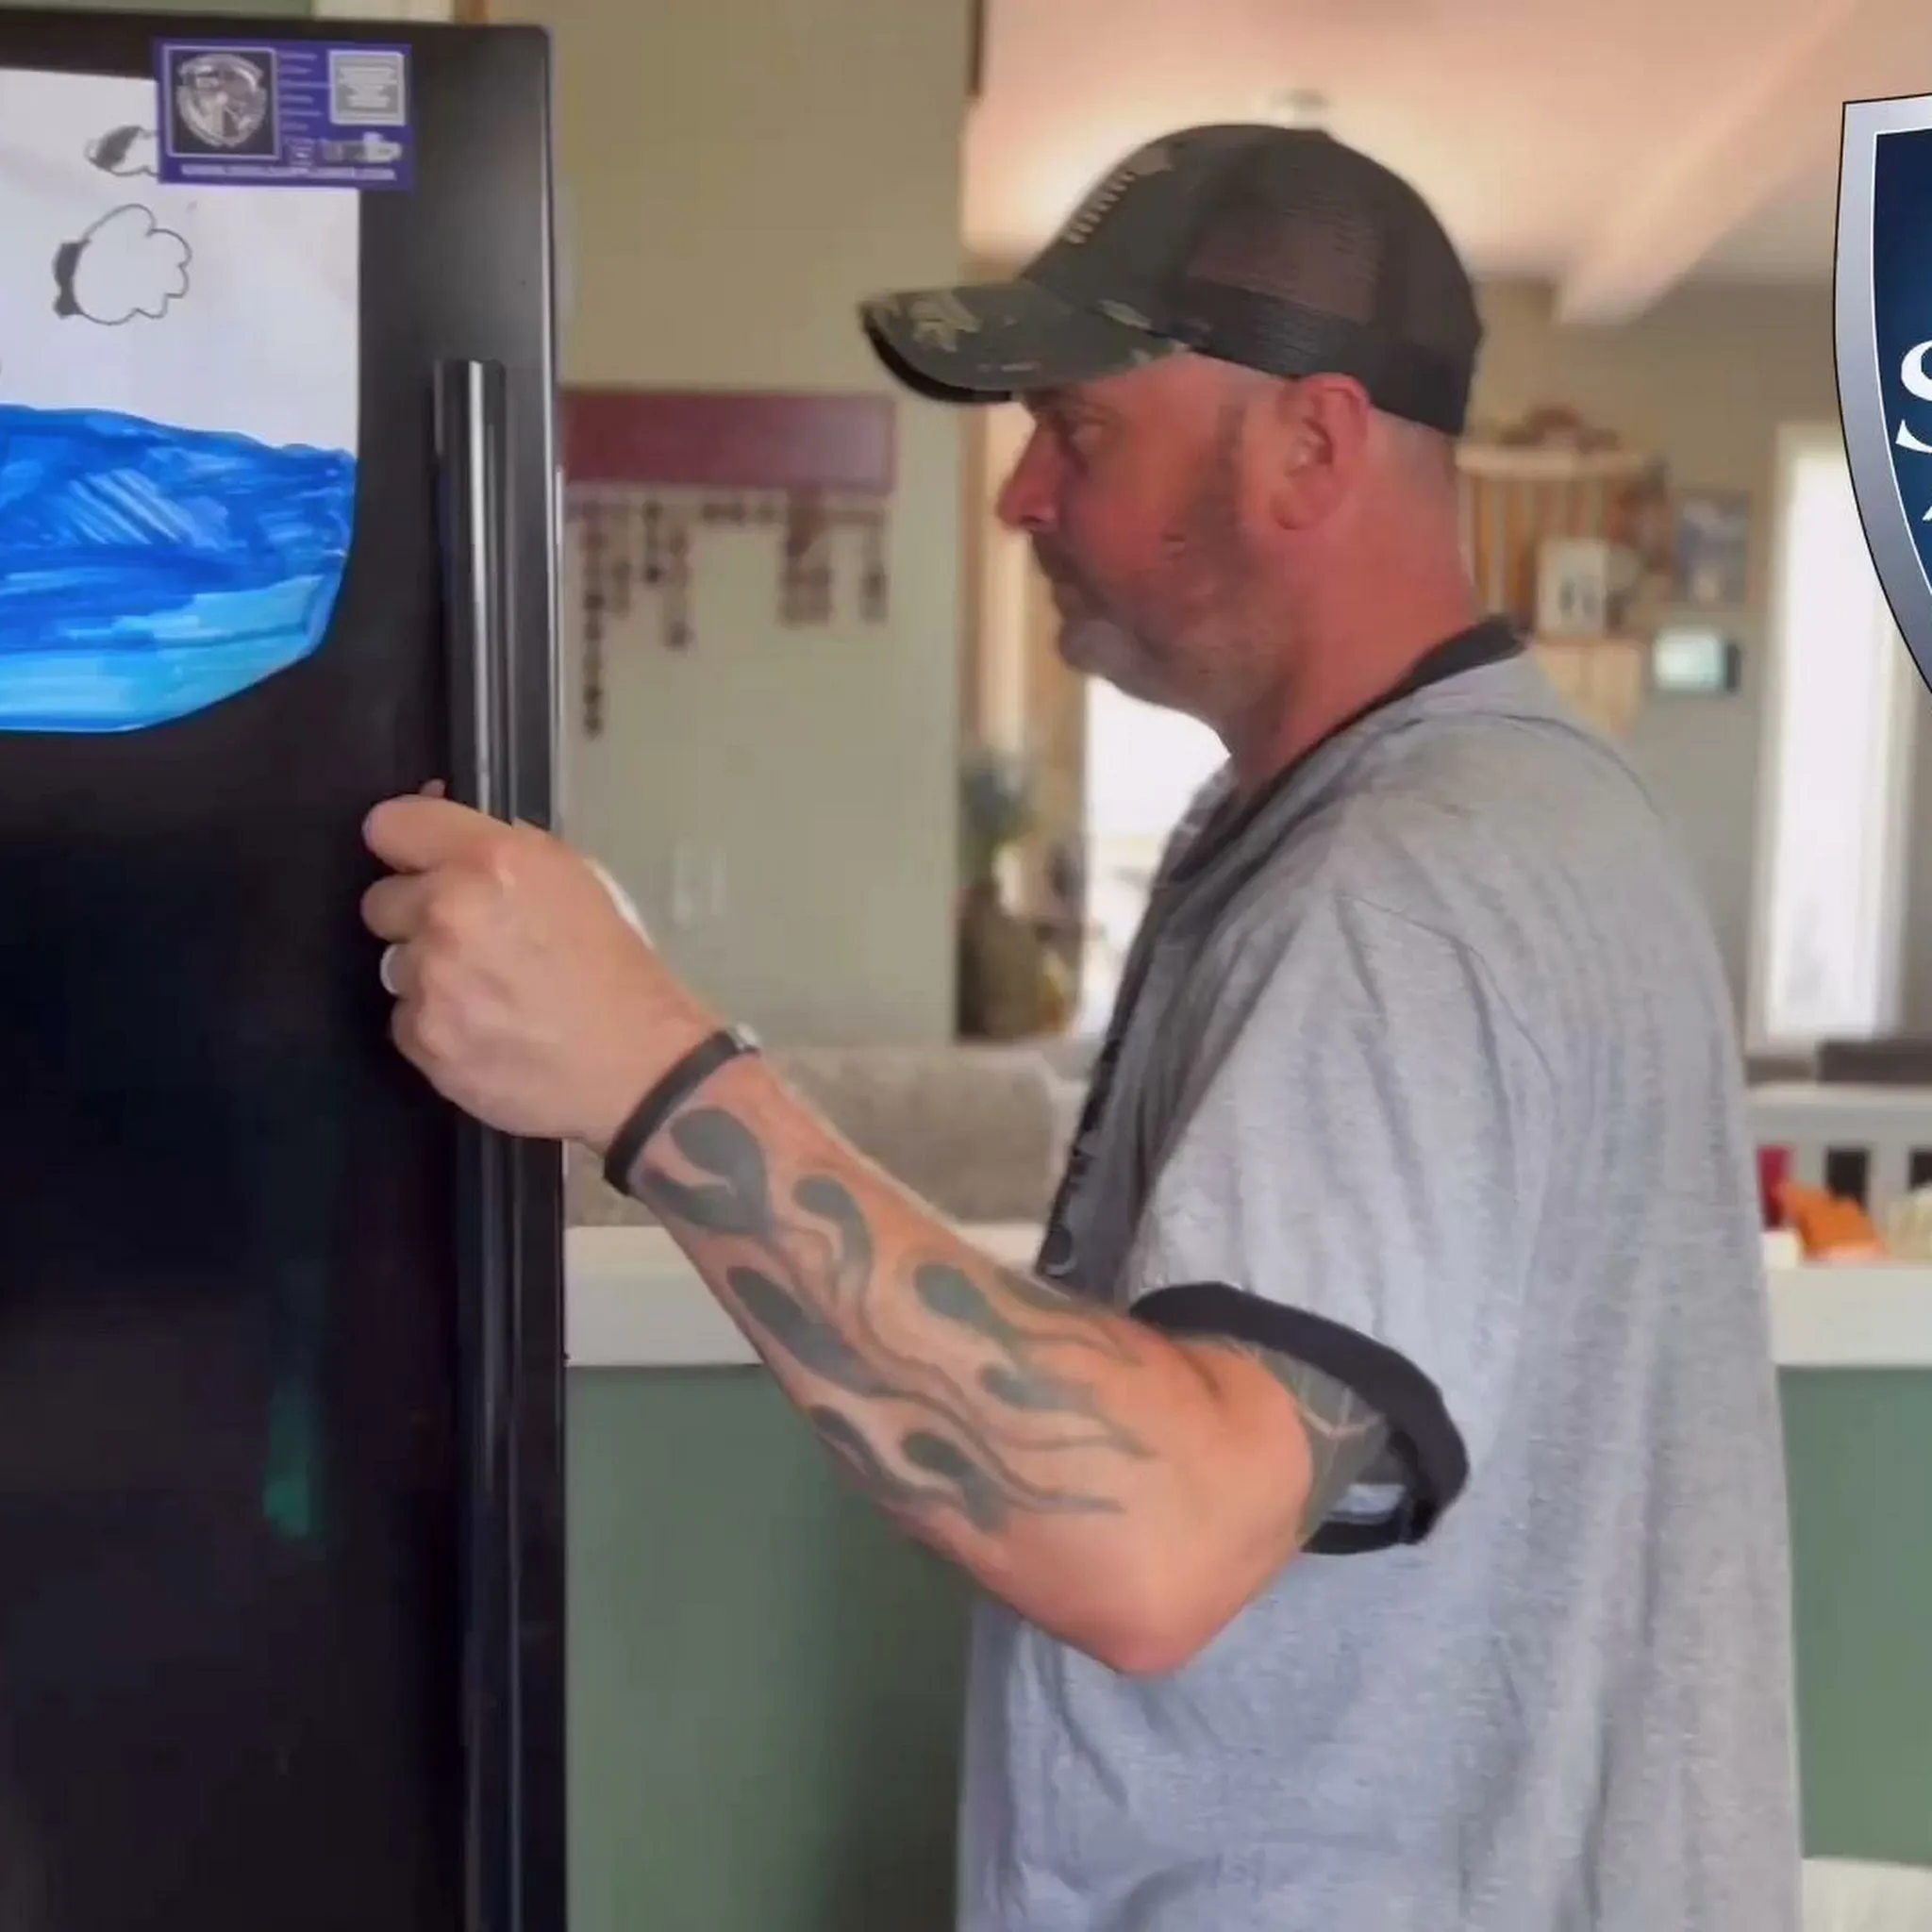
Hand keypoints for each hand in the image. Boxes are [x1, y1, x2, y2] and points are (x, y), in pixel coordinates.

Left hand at [360, 794, 717, 1149]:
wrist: (638, 1069)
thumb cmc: (620, 971)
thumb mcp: (578, 883)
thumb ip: (506, 859)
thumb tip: (454, 850)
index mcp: (493, 861)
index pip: (392, 825)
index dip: (405, 846)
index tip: (418, 864)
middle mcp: (449, 911)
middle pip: (380, 901)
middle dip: (416, 917)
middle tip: (470, 942)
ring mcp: (429, 979)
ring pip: (396, 965)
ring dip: (431, 976)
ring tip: (489, 998)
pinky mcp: (421, 1038)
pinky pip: (406, 1020)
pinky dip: (437, 1026)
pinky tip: (486, 1035)